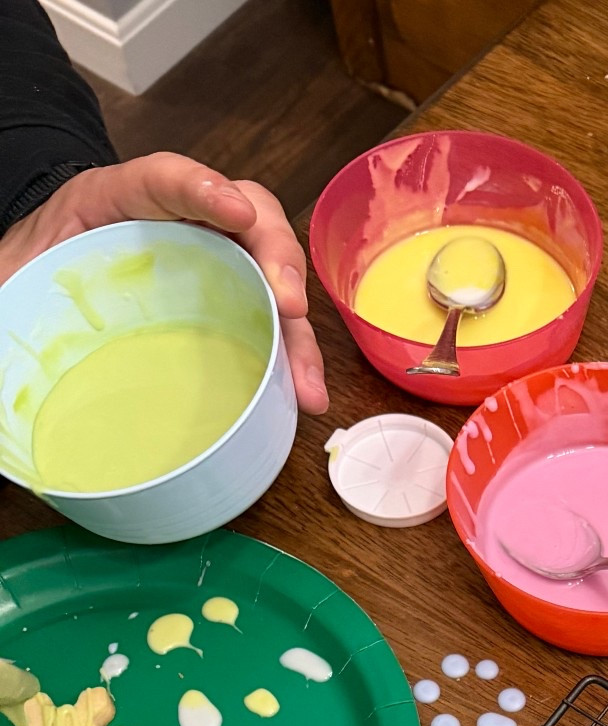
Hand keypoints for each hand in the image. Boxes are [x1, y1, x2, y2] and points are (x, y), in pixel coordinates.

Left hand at [0, 153, 326, 412]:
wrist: (45, 284)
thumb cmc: (35, 272)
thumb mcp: (19, 267)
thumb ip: (17, 275)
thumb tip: (7, 300)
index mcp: (120, 200)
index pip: (165, 178)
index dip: (203, 189)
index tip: (237, 215)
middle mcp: (185, 225)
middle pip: (251, 220)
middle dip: (279, 261)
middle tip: (289, 306)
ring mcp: (216, 265)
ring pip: (274, 279)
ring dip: (300, 332)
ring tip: (308, 384)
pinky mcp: (231, 308)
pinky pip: (272, 323)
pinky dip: (294, 357)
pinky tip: (303, 394)